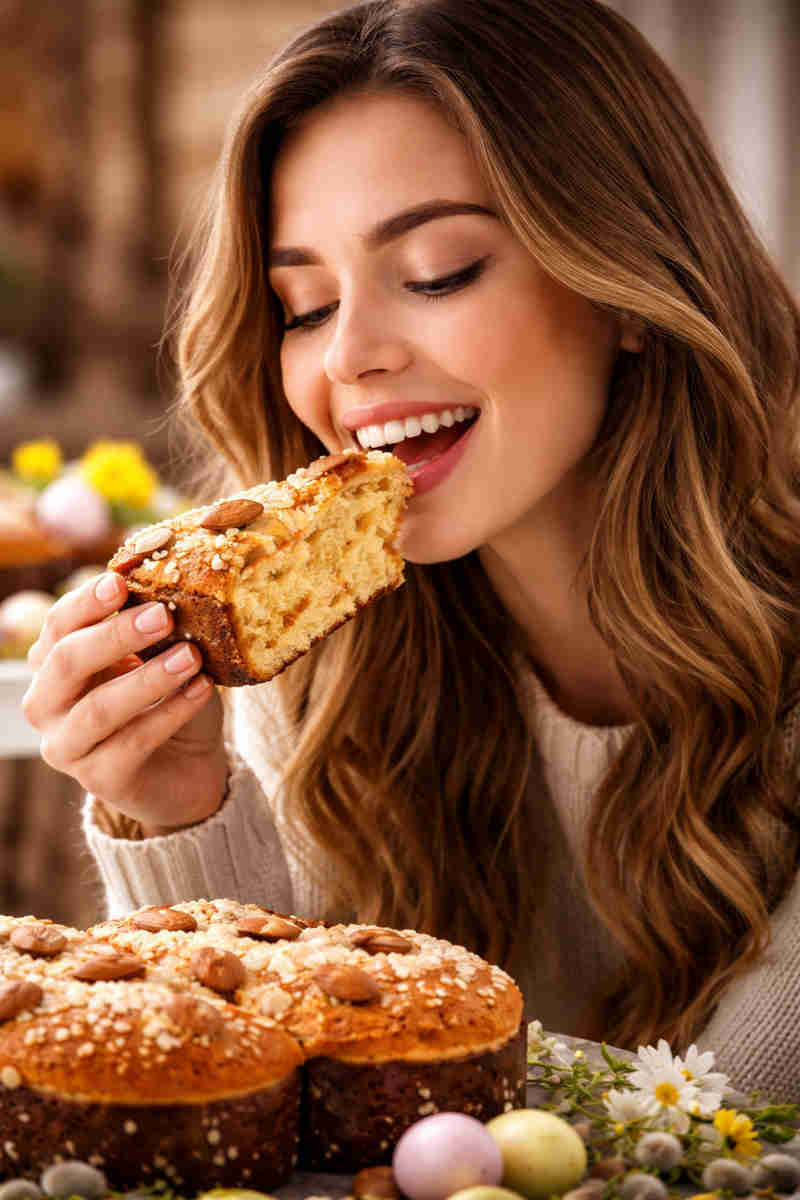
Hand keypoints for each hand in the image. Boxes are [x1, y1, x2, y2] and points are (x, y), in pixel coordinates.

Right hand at [22, 571, 227, 833]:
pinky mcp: (99, 780)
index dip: (86, 602)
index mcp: (53, 663)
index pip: (58, 625)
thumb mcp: (158, 656)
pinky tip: (202, 690)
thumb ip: (153, 628)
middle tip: (163, 615)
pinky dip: (171, 713)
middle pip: (67, 663)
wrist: (187, 766)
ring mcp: (67, 747)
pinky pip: (133, 743)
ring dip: (148, 679)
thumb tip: (170, 587)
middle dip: (116, 636)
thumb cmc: (167, 699)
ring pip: (99, 709)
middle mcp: (47, 705)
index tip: (121, 582)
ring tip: (191, 656)